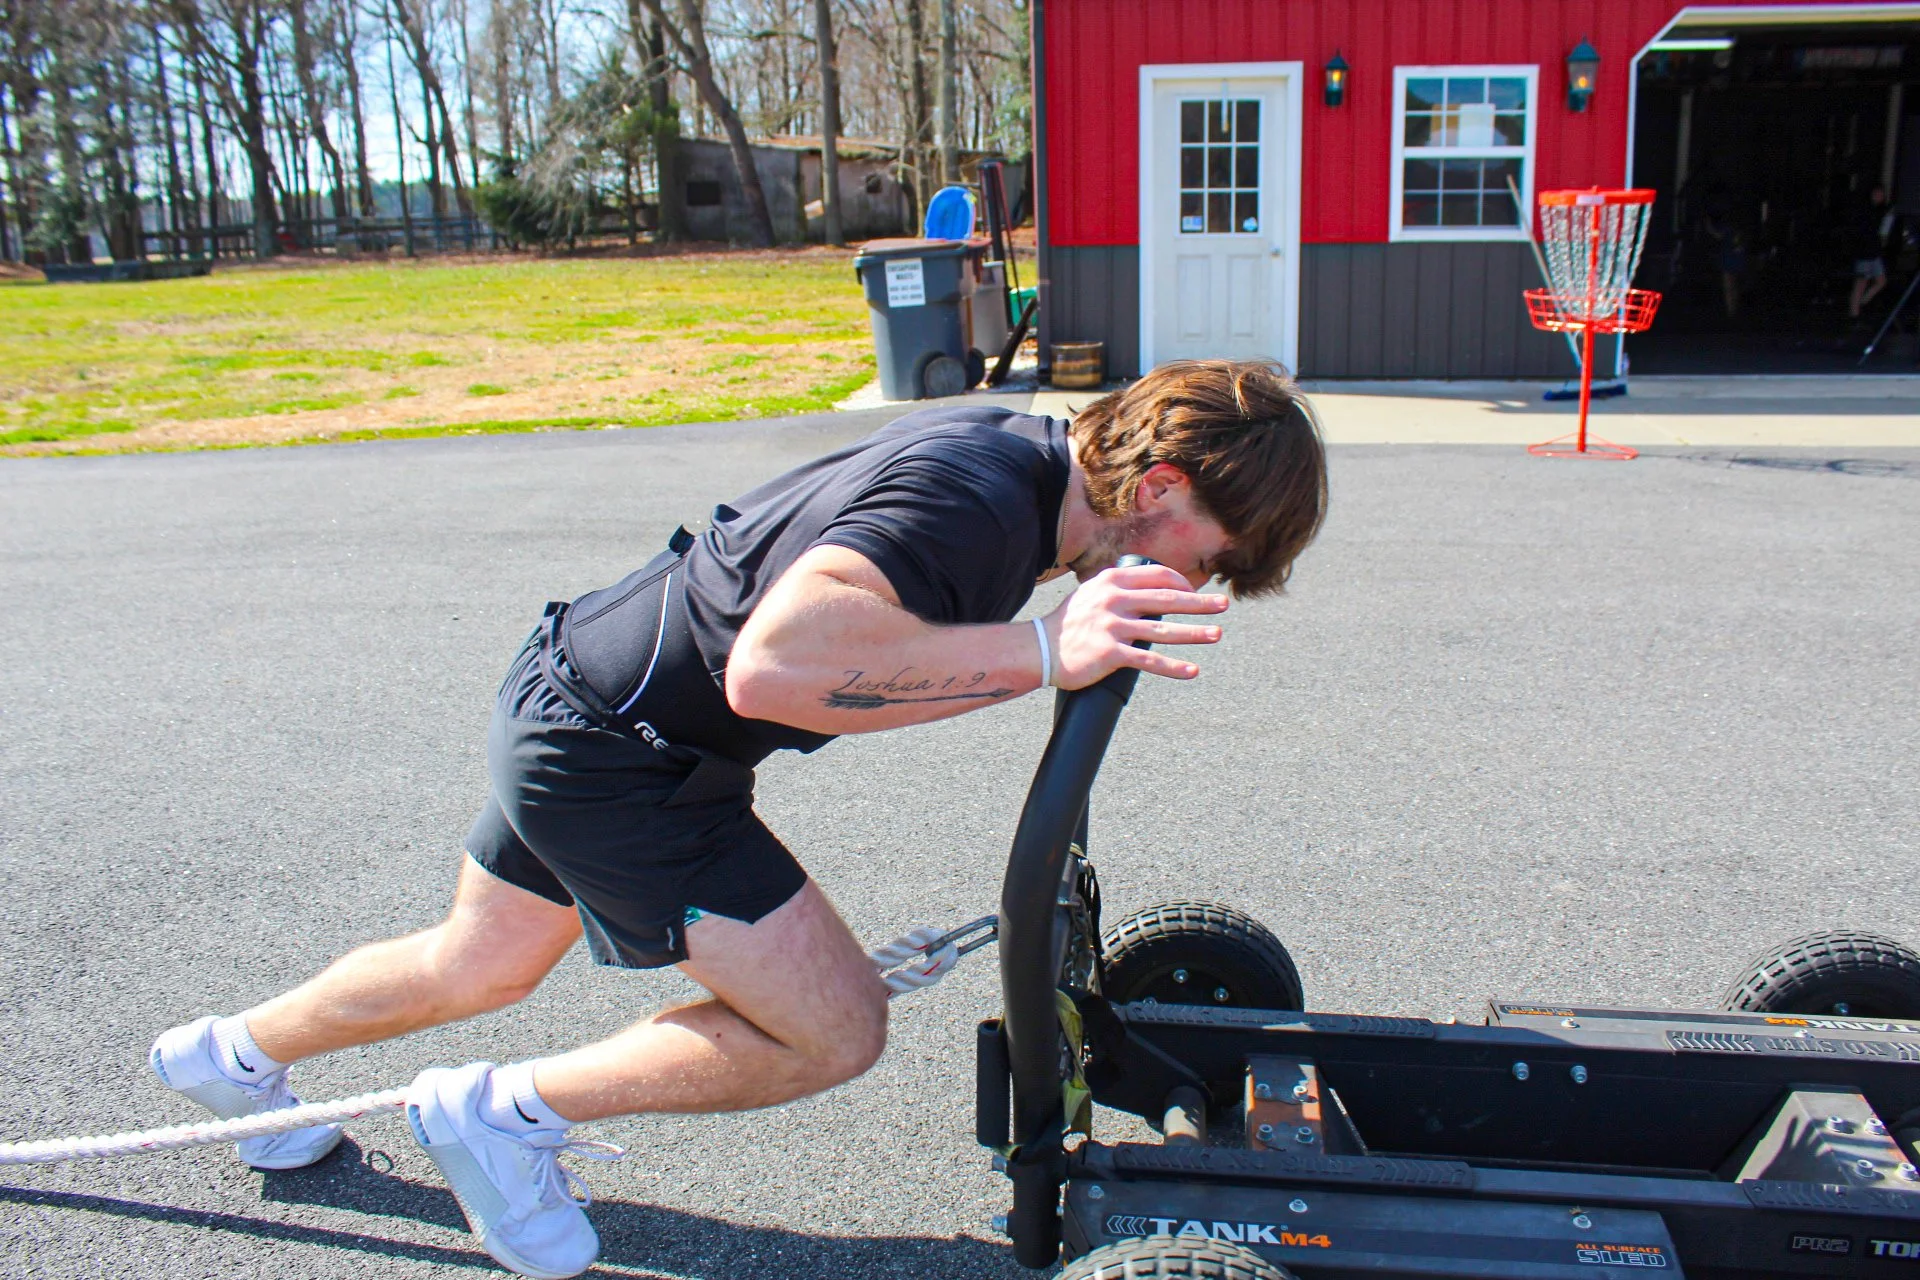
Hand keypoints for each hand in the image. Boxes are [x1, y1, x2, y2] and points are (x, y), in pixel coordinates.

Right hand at [1042, 563, 1227, 688]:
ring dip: (1194, 633)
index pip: (1156, 576)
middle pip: (1166, 599)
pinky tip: (1192, 670)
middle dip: (1199, 603)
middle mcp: (1113, 599)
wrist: (1039, 649)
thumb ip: (1118, 588)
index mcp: (1111, 581)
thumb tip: (1151, 588)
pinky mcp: (1109, 653)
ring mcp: (1111, 626)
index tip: (1195, 592)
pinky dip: (1173, 667)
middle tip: (1223, 606)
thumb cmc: (1069, 623)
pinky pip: (1148, 660)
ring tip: (1216, 634)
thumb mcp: (1091, 594)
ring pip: (1162, 630)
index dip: (1181, 583)